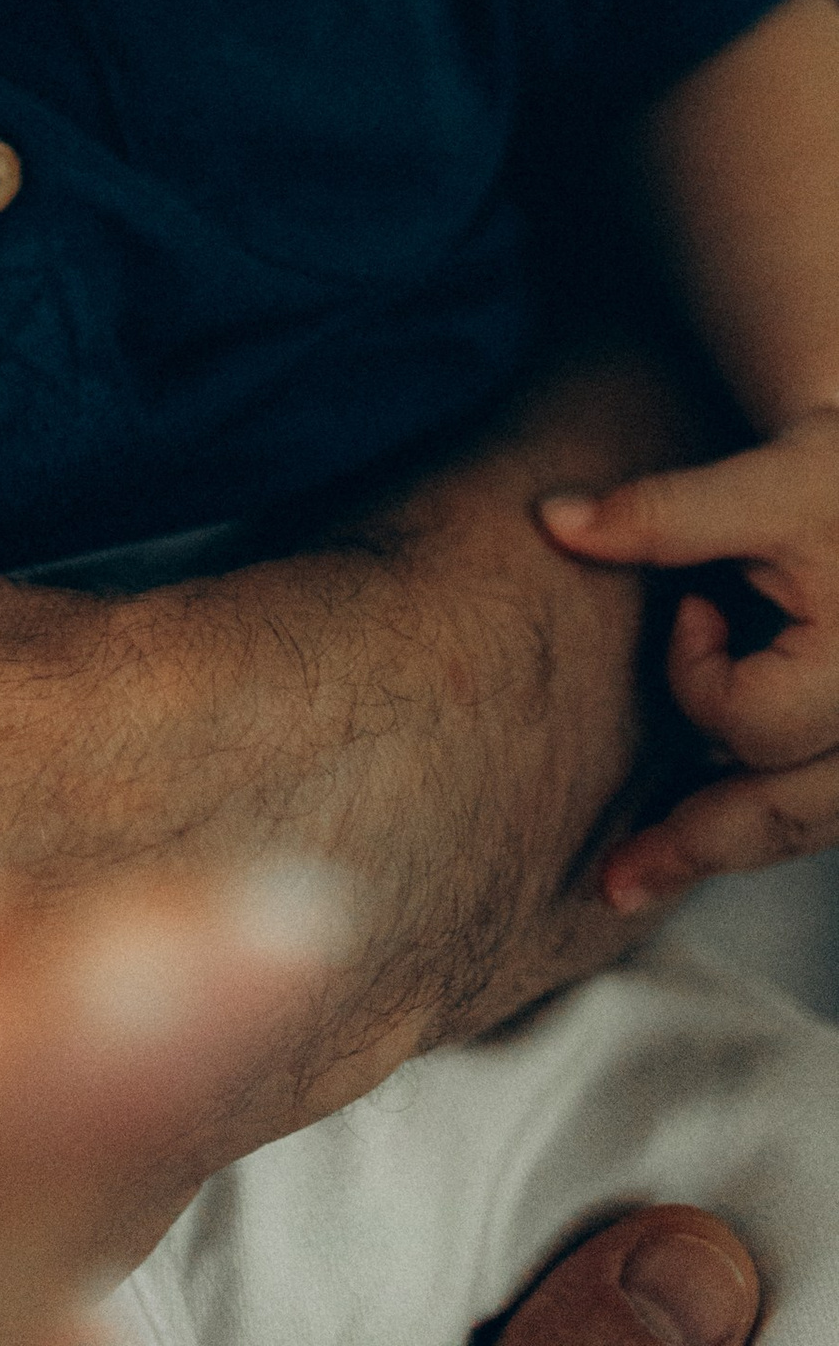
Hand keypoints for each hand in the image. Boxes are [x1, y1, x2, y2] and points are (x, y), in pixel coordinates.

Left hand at [541, 405, 838, 906]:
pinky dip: (764, 819)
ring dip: (726, 846)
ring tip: (640, 875)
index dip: (699, 672)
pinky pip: (819, 809)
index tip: (690, 606)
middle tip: (610, 883)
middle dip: (693, 847)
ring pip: (805, 824)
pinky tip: (706, 830)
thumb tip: (553, 520)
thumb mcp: (764, 482)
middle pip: (784, 814)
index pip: (752, 721)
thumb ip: (663, 512)